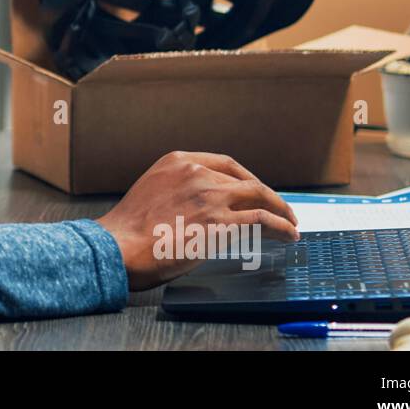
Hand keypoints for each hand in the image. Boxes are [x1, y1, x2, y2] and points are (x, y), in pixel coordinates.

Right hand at [94, 150, 299, 290]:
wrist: (119, 247)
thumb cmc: (128, 231)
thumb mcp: (151, 193)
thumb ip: (177, 191)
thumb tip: (203, 208)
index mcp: (177, 161)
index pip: (225, 164)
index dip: (246, 178)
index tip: (256, 190)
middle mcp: (197, 172)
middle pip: (245, 180)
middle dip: (267, 195)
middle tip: (280, 209)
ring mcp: (210, 196)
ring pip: (259, 196)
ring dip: (281, 211)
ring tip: (291, 223)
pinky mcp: (221, 222)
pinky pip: (263, 220)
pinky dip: (281, 227)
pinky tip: (288, 234)